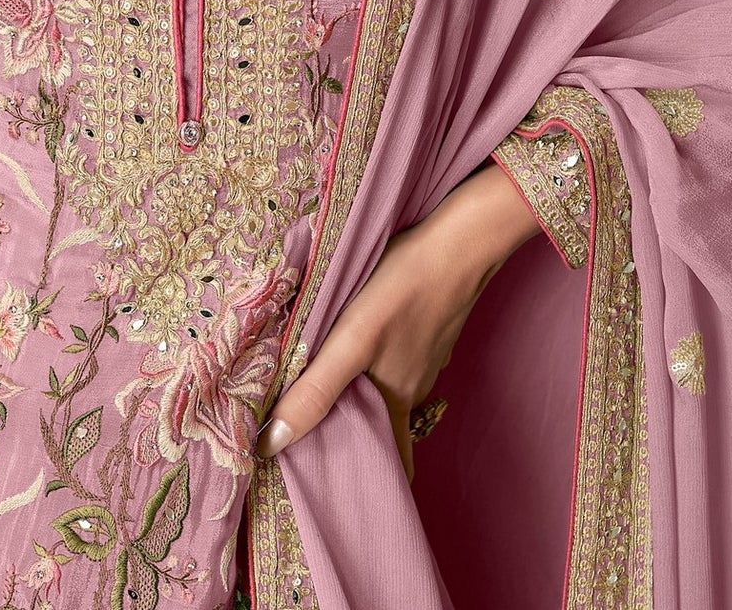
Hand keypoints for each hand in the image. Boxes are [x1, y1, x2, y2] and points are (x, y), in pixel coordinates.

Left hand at [252, 160, 541, 483]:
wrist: (459, 243)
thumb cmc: (403, 288)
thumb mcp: (351, 339)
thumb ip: (315, 389)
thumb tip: (272, 442)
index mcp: (396, 401)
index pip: (386, 461)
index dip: (363, 477)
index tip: (332, 489)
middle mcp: (414, 387)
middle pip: (382, 425)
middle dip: (353, 433)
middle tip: (315, 435)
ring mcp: (425, 357)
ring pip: (389, 390)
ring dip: (362, 395)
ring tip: (325, 390)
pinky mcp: (427, 330)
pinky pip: (399, 360)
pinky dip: (378, 363)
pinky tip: (361, 343)